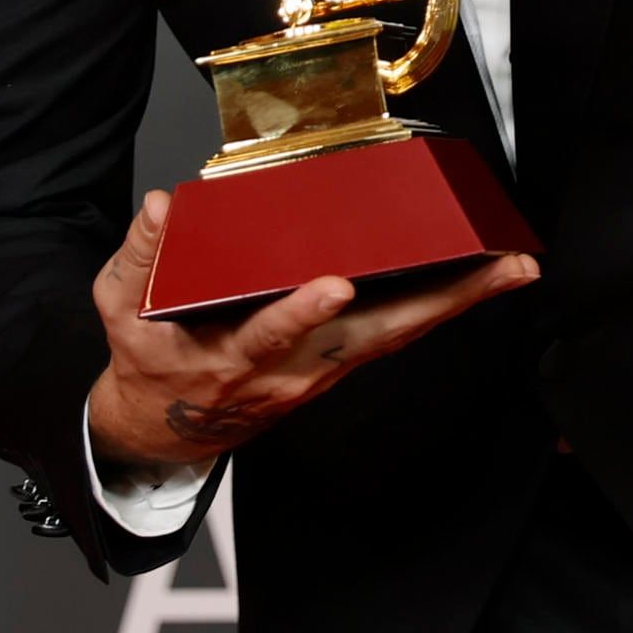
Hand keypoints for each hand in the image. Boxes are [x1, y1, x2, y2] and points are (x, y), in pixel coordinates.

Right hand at [88, 189, 539, 467]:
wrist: (164, 425)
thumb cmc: (148, 356)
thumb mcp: (122, 310)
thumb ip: (139, 257)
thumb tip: (161, 206)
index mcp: (231, 355)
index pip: (270, 335)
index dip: (300, 315)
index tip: (331, 286)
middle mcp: (290, 369)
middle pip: (373, 338)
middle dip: (440, 305)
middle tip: (498, 270)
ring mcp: (321, 371)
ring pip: (396, 336)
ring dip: (457, 303)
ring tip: (509, 267)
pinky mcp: (338, 363)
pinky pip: (395, 335)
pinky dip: (439, 307)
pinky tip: (477, 279)